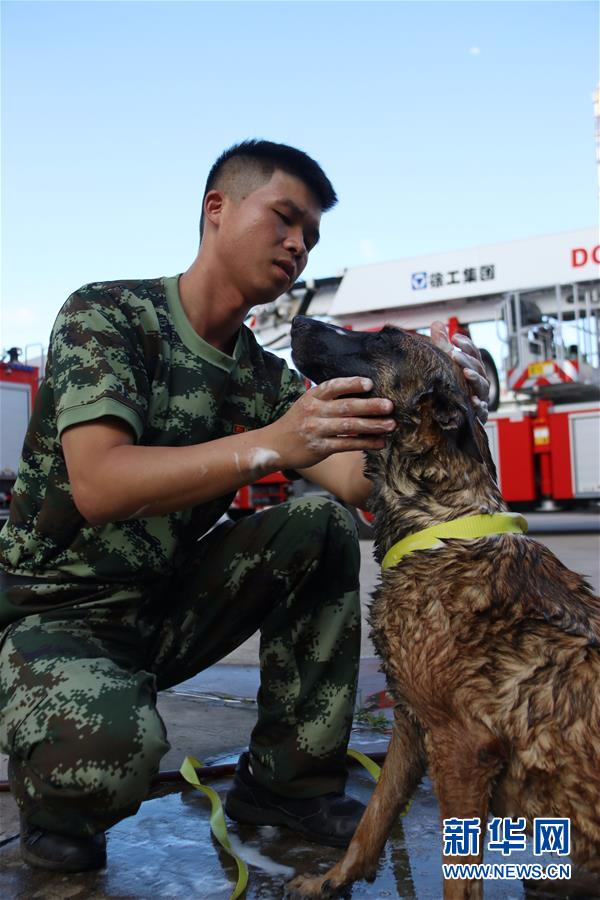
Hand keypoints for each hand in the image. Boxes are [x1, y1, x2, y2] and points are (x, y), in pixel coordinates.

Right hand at [265, 377, 395, 469]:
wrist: (274, 445)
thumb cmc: (297, 422)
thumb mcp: (307, 403)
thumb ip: (329, 397)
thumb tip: (363, 390)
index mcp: (312, 396)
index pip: (334, 386)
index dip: (352, 384)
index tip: (370, 384)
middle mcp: (314, 411)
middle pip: (346, 406)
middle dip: (370, 406)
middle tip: (390, 406)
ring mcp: (316, 430)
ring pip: (349, 426)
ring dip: (372, 425)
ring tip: (391, 425)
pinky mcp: (320, 448)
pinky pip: (346, 444)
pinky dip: (364, 443)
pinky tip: (379, 443)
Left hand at [430, 321, 489, 423]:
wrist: (449, 420)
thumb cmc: (449, 389)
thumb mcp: (445, 365)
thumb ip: (442, 345)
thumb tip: (437, 324)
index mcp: (472, 369)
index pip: (473, 354)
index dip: (466, 345)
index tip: (454, 338)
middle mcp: (478, 382)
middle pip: (478, 368)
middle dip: (468, 360)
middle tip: (455, 355)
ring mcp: (479, 397)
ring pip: (482, 385)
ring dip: (474, 378)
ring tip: (465, 373)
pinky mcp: (477, 414)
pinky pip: (481, 410)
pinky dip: (479, 405)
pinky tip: (473, 401)